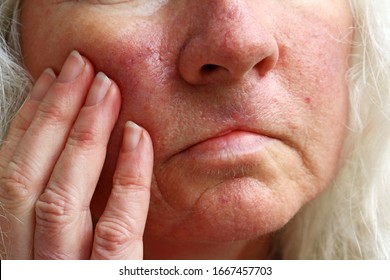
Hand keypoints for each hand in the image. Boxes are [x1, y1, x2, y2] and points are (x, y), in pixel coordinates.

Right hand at [0, 51, 152, 258]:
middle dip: (54, 112)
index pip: (13, 173)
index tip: (51, 82)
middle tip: (82, 67)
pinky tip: (138, 136)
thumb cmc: (86, 272)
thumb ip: (64, 211)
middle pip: (28, 176)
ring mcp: (64, 271)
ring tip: (106, 87)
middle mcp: (28, 259)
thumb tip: (71, 146)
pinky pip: (118, 227)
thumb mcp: (64, 247)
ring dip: (84, 132)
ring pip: (61, 197)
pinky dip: (129, 178)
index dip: (29, 120)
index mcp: (15, 244)